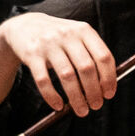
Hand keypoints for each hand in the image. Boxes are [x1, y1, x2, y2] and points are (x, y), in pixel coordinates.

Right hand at [2, 13, 117, 117]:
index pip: (103, 56)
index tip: (109, 94)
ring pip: (67, 76)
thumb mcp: (78, 37)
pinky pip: (43, 80)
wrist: (25, 25)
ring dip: (76, 98)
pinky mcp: (31, 54)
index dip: (109, 78)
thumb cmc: (59, 37)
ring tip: (81, 110)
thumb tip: (106, 86)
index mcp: (84, 31)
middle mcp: (67, 35)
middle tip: (96, 106)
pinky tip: (58, 105)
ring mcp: (48, 44)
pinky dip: (52, 96)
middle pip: (86, 68)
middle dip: (94, 91)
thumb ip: (92, 55)